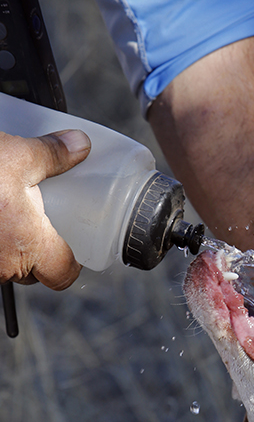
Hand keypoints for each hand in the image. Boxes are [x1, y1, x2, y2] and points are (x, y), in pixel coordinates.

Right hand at [0, 129, 90, 288]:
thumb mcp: (14, 156)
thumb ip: (51, 156)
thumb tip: (78, 146)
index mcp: (29, 246)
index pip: (63, 274)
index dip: (70, 262)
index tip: (70, 244)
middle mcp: (3, 266)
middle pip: (31, 273)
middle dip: (34, 251)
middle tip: (34, 222)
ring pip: (2, 266)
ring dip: (5, 245)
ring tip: (2, 213)